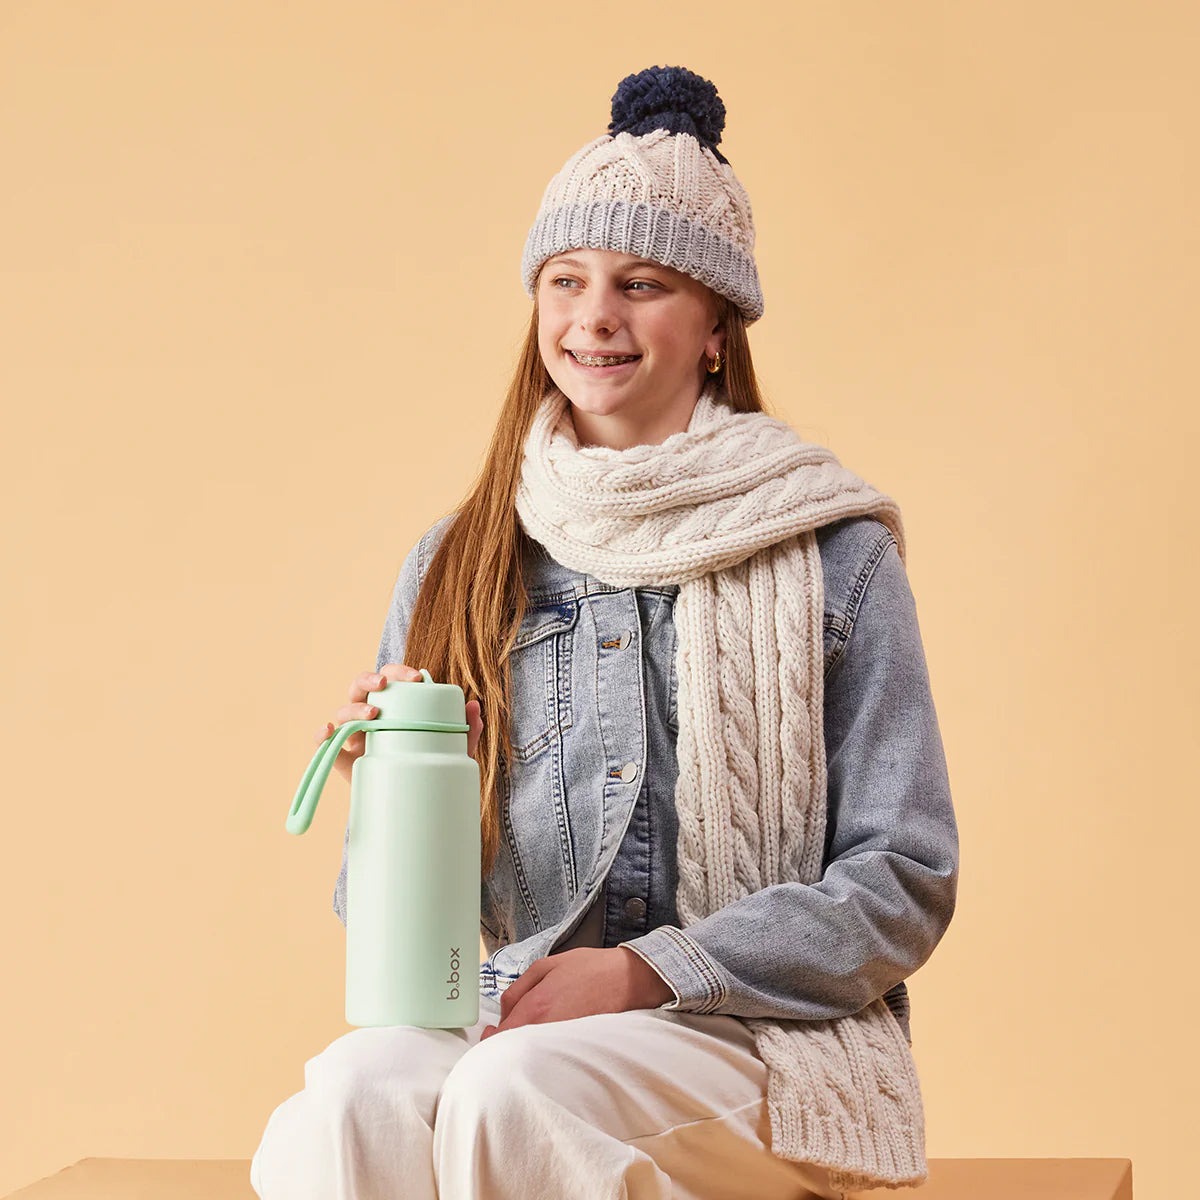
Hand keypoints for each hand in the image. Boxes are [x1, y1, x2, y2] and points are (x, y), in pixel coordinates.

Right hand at [317, 663, 484, 784]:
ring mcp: (355, 736)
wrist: (416, 808)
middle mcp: (371, 716)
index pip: (391, 679)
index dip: (399, 672)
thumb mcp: (453, 751)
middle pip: (361, 686)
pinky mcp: (343, 759)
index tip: (417, 678)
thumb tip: (474, 706)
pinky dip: (322, 733)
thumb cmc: (432, 770)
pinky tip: (329, 730)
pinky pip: (324, 743)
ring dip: (353, 707)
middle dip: (370, 679)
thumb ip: (466, 730)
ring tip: (372, 715)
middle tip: (385, 684)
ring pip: (343, 710)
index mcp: (395, 707)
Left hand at [478, 947, 673, 1039]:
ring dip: (524, 1047)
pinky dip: (543, 1049)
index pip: (502, 1036)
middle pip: (514, 1049)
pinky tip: (547, 1038)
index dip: (490, 1039)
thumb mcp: (546, 965)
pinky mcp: (575, 1048)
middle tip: (505, 1035)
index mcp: (536, 1006)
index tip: (489, 1034)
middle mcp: (547, 1028)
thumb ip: (518, 989)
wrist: (627, 979)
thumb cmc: (588, 969)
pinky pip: (551, 1054)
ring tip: (528, 1034)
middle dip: (505, 1044)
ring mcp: (562, 1041)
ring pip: (532, 1053)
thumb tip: (503, 1014)